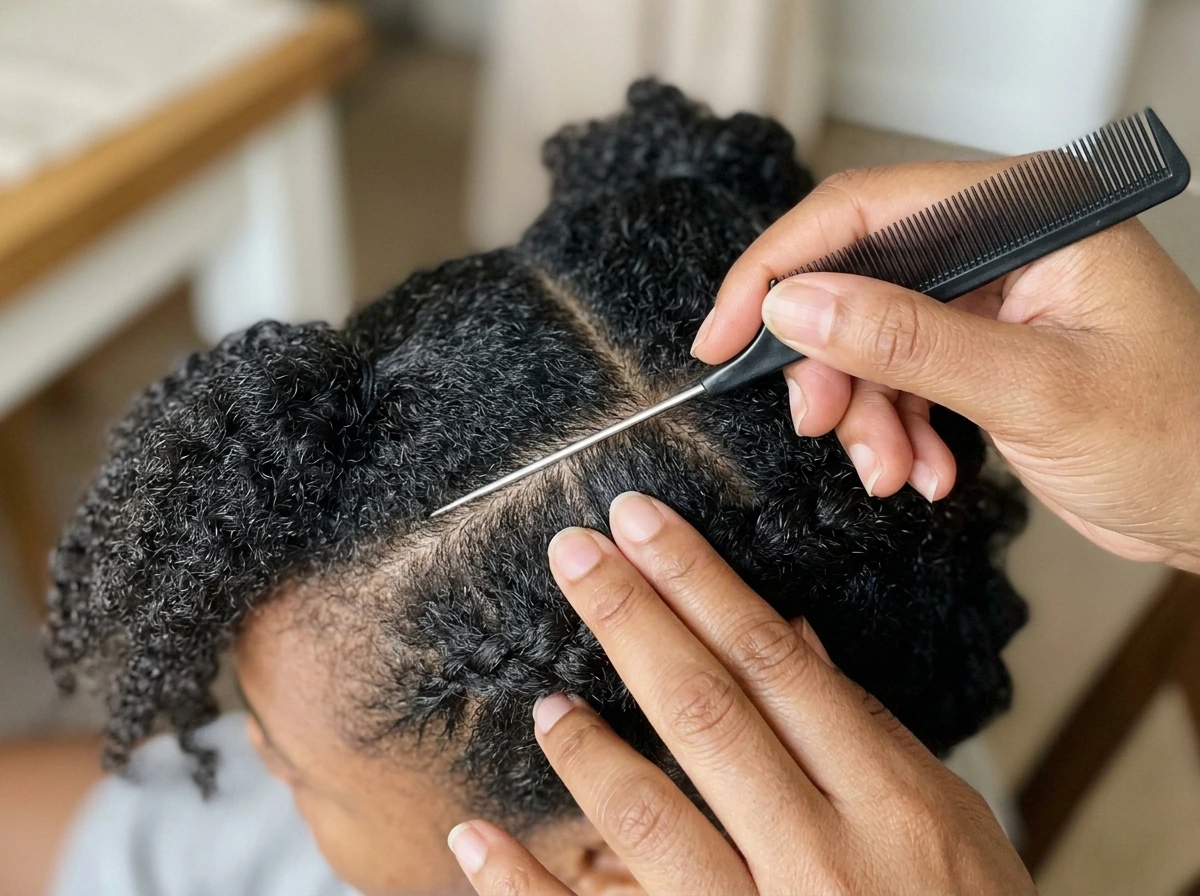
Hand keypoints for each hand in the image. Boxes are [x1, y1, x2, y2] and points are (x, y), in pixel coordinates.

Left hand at [446, 492, 1035, 895]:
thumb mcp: (949, 819)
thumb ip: (869, 730)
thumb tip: (790, 636)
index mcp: (889, 801)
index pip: (773, 663)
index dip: (700, 583)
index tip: (642, 526)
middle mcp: (822, 857)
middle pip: (706, 712)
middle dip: (633, 620)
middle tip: (574, 554)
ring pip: (652, 819)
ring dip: (588, 751)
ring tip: (547, 703)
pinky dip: (528, 885)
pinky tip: (476, 839)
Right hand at [692, 162, 1199, 570]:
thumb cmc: (1178, 438)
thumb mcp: (1033, 389)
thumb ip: (908, 341)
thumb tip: (797, 304)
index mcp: (1029, 213)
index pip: (866, 210)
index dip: (780, 268)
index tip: (727, 334)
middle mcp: (1003, 242)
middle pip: (858, 279)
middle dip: (831, 364)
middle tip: (819, 424)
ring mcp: (990, 297)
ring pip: (870, 338)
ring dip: (865, 413)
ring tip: (894, 471)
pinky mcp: (983, 347)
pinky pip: (900, 377)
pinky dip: (898, 431)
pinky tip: (930, 472)